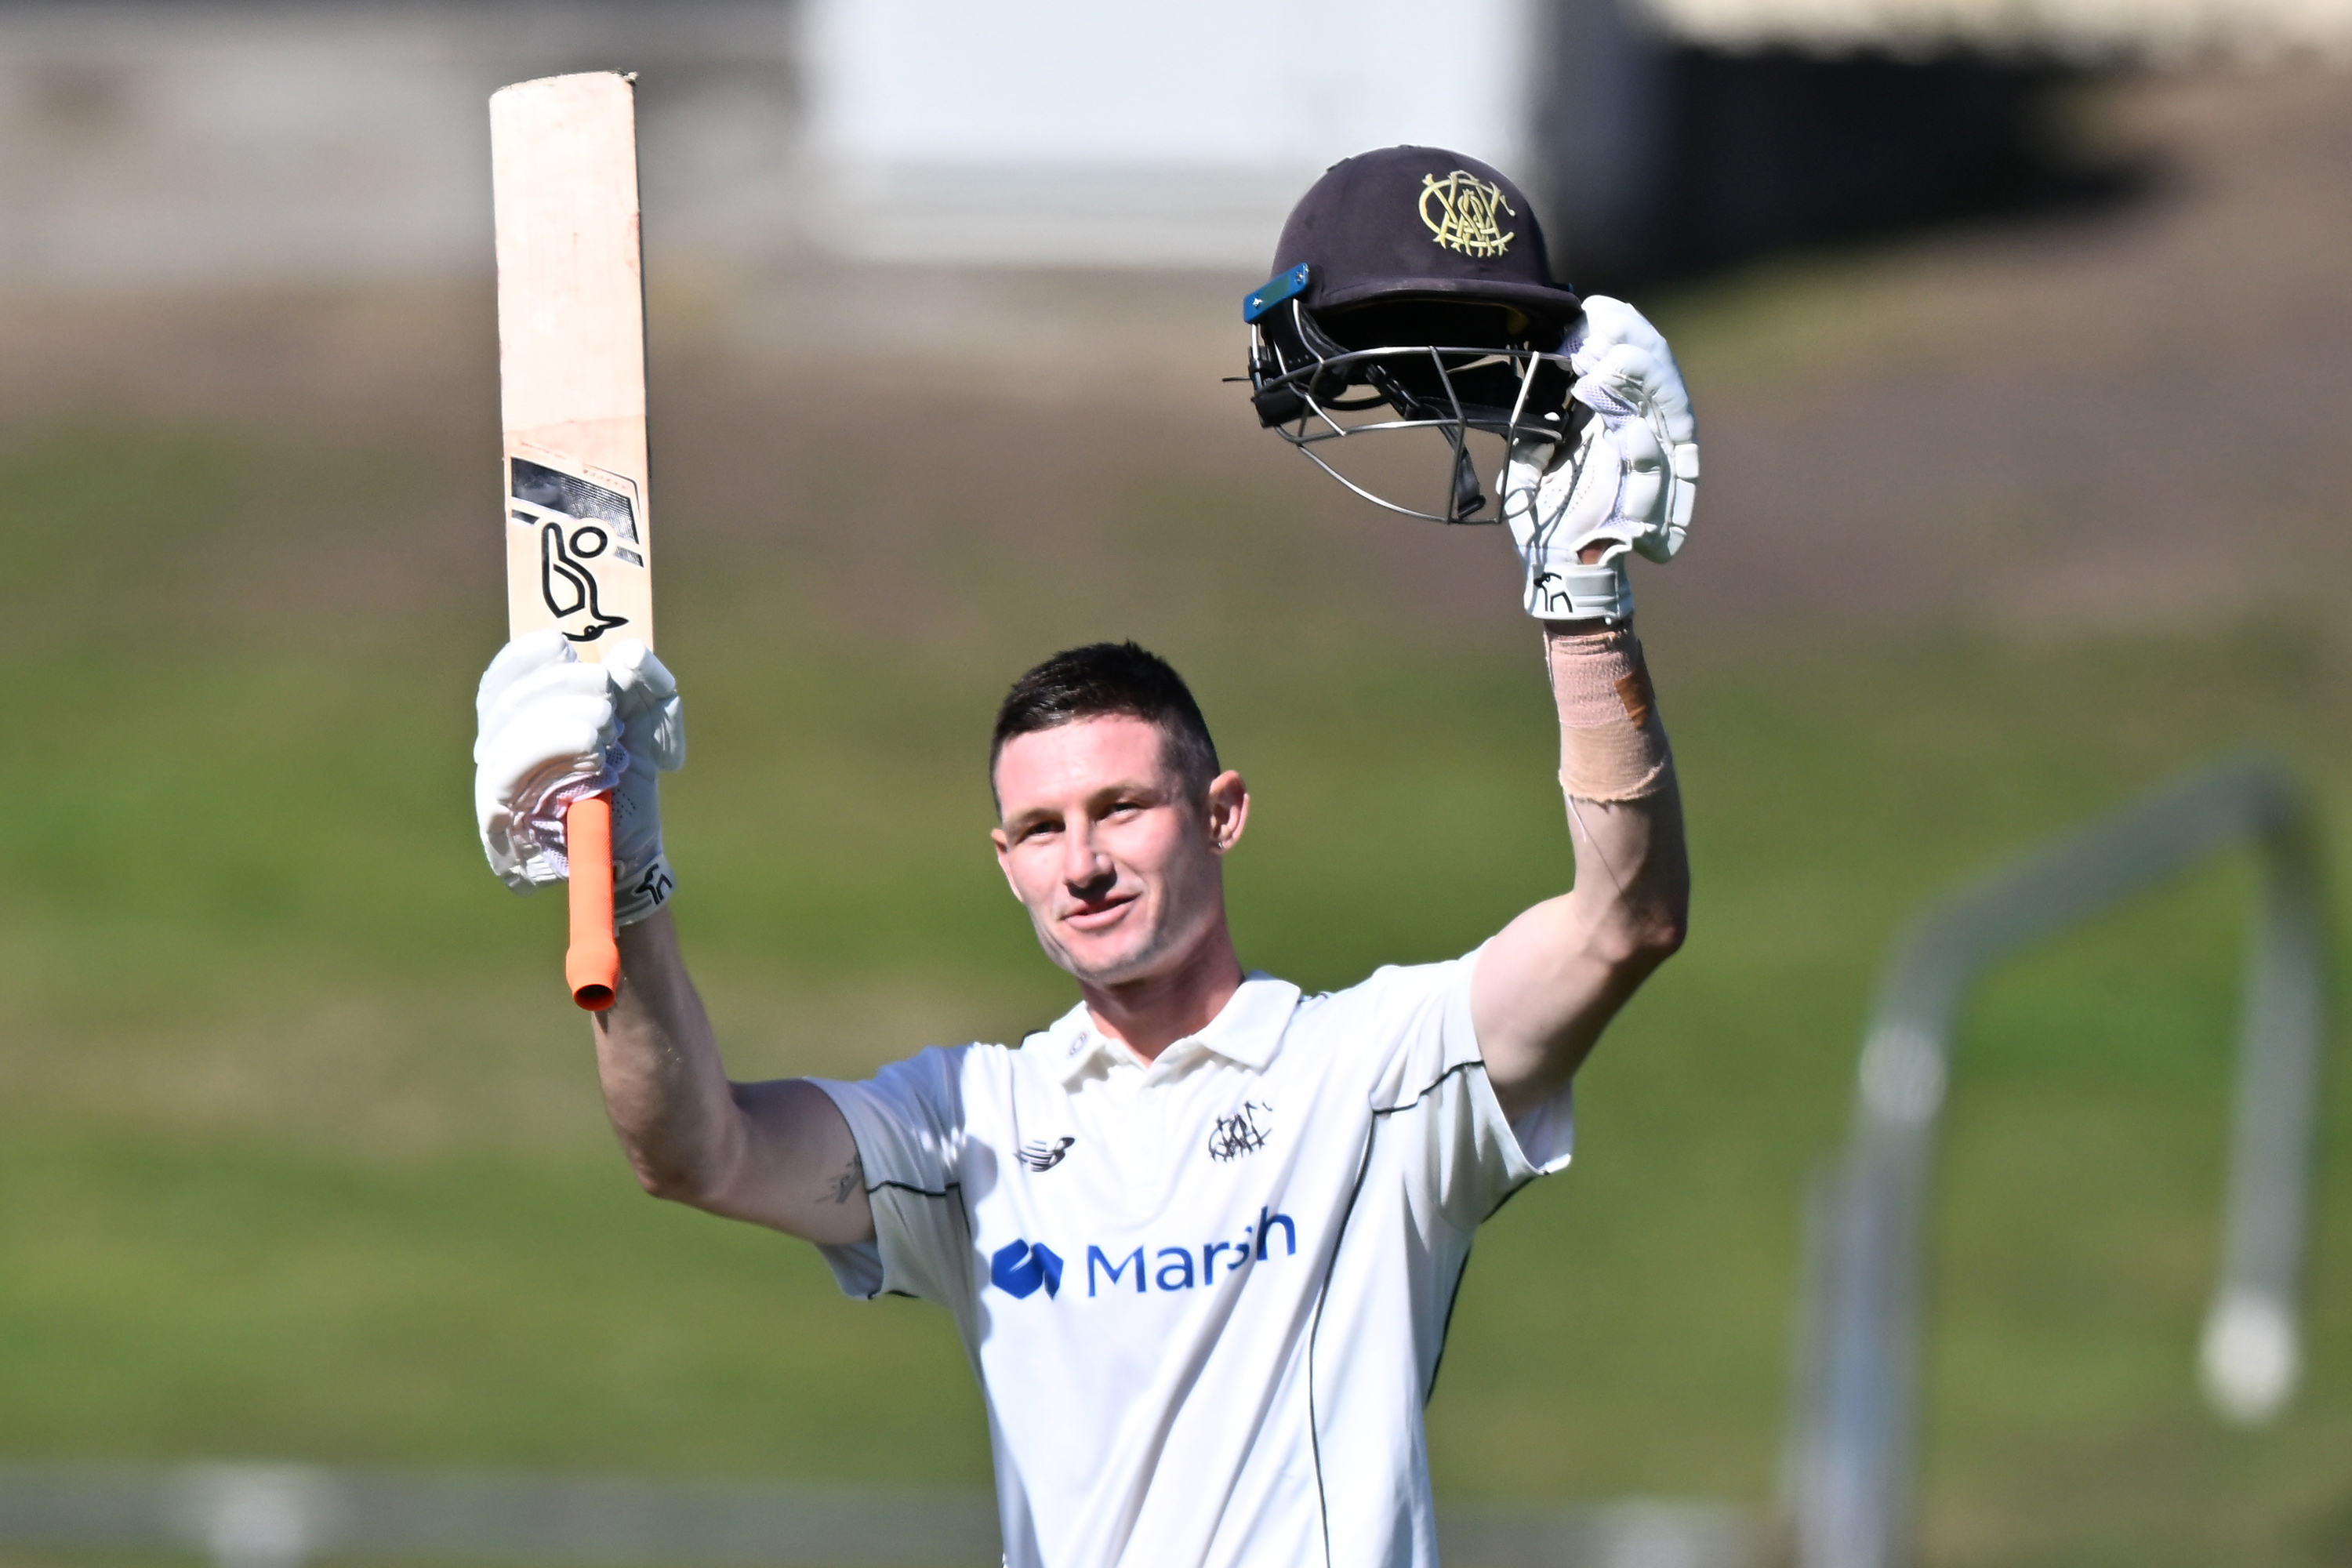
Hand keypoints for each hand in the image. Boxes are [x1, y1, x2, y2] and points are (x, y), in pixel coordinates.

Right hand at [474, 631, 684, 923]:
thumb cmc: (631, 780)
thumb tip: (627, 652)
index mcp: (522, 720)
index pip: (503, 677)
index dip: (525, 655)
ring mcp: (493, 780)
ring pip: (508, 729)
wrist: (633, 849)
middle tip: (607, 691)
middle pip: (509, 699)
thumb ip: (645, 681)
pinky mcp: (496, 814)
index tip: (562, 644)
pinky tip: (591, 750)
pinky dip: (552, 748)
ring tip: (608, 727)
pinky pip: (509, 769)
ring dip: (563, 717)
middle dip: (562, 685)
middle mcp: (497, 747)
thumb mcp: (650, 723)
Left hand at [1501, 295, 1698, 622]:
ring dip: (1637, 384)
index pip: (1636, 354)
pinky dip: (1643, 448)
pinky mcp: (1646, 497)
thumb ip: (1537, 413)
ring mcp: (1648, 462)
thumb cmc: (1546, 505)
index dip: (1624, 327)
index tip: (1595, 308)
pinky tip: (1627, 430)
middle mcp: (1640, 430)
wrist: (1553, 563)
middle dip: (1633, 344)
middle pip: (1659, 373)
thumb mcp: (1533, 448)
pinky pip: (1656, 467)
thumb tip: (1527, 367)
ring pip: (1668, 410)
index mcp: (1616, 413)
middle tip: (1597, 332)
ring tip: (1600, 371)